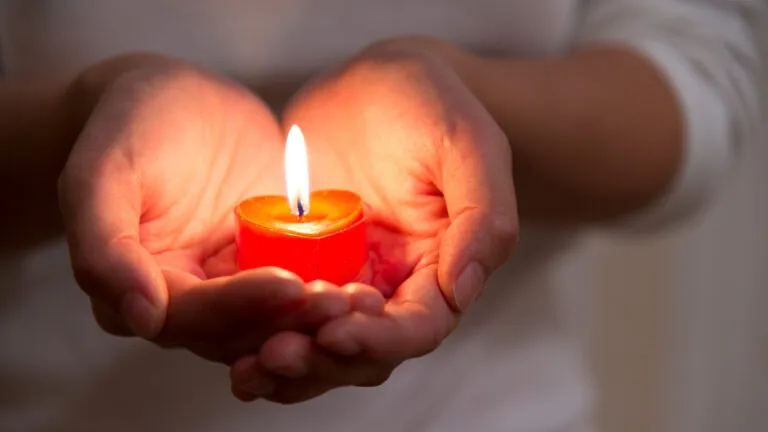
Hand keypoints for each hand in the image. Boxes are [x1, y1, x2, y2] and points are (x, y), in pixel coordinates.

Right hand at [58, 57, 375, 363]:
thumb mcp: (101, 172)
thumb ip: (104, 244)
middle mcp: (191, 301)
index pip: (193, 317)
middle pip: (245, 332)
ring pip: (280, 320)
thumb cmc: (128, 127)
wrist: (171, 99)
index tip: (290, 284)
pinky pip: (306, 288)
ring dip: (321, 318)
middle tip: (343, 304)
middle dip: (294, 321)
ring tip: (365, 303)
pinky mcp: (273, 262)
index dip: (240, 305)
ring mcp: (236, 283)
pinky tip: (368, 286)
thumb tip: (139, 317)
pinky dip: (334, 293)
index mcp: (142, 291)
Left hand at [230, 39, 518, 401]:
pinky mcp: (302, 261)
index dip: (379, 341)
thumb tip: (462, 290)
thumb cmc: (435, 106)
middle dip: (321, 361)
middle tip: (276, 354)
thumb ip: (483, 217)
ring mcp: (344, 276)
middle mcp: (393, 287)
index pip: (416, 328)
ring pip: (316, 339)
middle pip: (361, 351)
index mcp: (439, 270)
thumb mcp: (471, 147)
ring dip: (284, 358)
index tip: (335, 334)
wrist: (380, 81)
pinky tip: (225, 330)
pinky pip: (278, 304)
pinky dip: (256, 324)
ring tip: (246, 364)